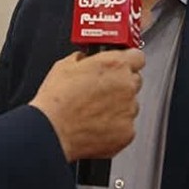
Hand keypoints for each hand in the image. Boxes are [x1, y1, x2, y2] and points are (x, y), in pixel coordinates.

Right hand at [30, 48, 144, 161]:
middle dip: (122, 84)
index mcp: (115, 64)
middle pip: (135, 80)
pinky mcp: (127, 132)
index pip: (137, 57)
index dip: (128, 61)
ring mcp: (129, 110)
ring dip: (119, 105)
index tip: (122, 65)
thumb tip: (86, 60)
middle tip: (102, 90)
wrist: (51, 131)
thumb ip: (84, 58)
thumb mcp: (65, 65)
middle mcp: (126, 85)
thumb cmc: (56, 100)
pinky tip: (97, 124)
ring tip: (96, 110)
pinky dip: (116, 125)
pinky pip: (126, 125)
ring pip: (131, 104)